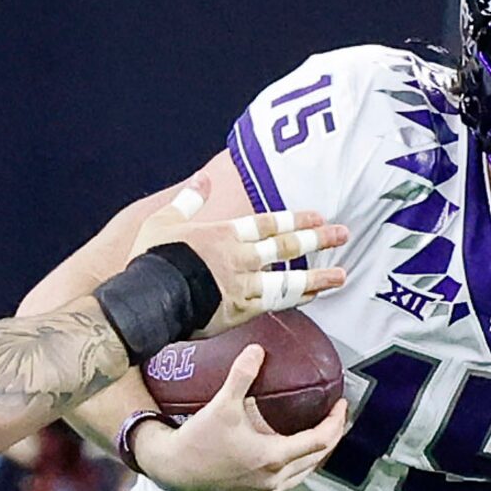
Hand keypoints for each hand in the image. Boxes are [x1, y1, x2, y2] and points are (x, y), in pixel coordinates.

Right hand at [130, 177, 351, 333]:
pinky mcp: (239, 311)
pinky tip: (312, 297)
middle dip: (318, 239)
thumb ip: (188, 200)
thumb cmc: (151, 260)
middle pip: (286, 246)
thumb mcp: (164, 221)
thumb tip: (202, 179)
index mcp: (224, 234)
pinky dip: (295, 299)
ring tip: (341, 276)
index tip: (318, 216)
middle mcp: (240, 258)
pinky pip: (274, 304)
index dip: (295, 219)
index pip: (268, 223)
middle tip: (343, 234)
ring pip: (288, 280)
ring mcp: (243, 286)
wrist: (147, 299)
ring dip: (317, 277)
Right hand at [133, 344, 351, 490]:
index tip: (340, 405)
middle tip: (335, 417)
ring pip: (304, 473)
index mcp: (273, 457)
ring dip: (315, 453)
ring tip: (319, 434)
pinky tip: (292, 454)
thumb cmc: (197, 442)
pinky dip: (298, 466)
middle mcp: (274, 478)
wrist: (172, 470)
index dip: (335, 421)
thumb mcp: (222, 405)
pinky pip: (288, 482)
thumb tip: (256, 351)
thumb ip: (242, 375)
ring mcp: (265, 490)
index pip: (320, 440)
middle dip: (331, 436)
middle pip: (318, 458)